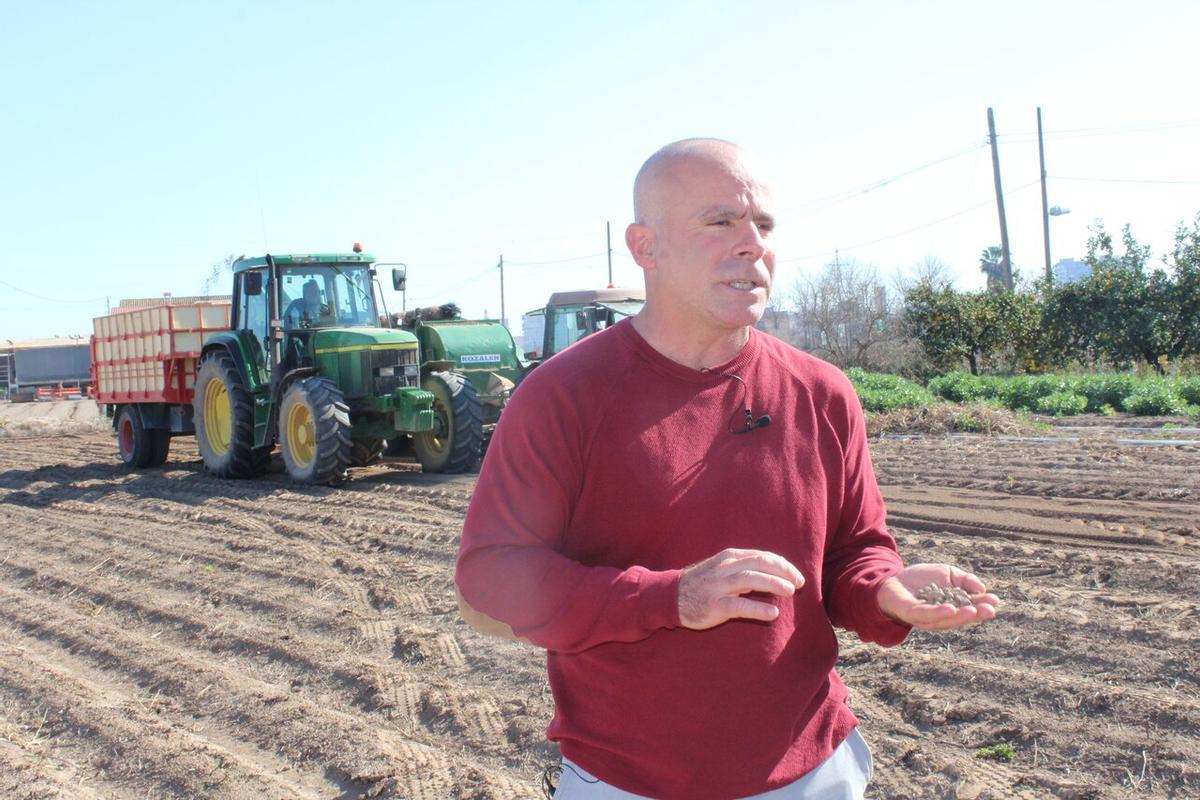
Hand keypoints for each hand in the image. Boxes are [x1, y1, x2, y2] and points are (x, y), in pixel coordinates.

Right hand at [678, 549, 804, 629]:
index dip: (782, 564)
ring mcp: (718, 586)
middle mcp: (724, 568)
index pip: (762, 556)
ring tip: (790, 591)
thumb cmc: (701, 583)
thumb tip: (773, 573)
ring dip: (773, 584)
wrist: (670, 596)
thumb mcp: (721, 568)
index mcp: (729, 557)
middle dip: (783, 571)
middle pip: (759, 563)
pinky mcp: (714, 606)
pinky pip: (739, 606)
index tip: (796, 575)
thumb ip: (744, 568)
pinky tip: (773, 613)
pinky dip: (758, 608)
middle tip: (800, 583)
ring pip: (751, 579)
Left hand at [877, 563, 998, 630]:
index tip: (995, 601)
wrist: (893, 579)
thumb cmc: (922, 579)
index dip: (982, 606)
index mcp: (952, 608)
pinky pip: (926, 615)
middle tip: (989, 610)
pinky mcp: (911, 613)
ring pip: (945, 619)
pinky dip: (938, 613)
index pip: (970, 608)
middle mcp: (941, 616)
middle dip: (976, 614)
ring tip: (973, 611)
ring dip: (960, 616)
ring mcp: (926, 617)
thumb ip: (965, 580)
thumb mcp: (948, 574)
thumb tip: (981, 588)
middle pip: (960, 617)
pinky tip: (950, 609)